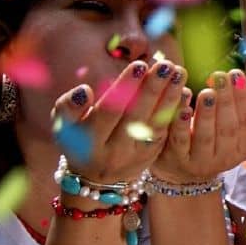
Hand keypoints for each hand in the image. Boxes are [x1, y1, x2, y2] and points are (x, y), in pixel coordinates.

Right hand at [51, 58, 183, 183]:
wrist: (96, 179)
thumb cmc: (78, 140)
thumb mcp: (63, 126)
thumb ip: (68, 107)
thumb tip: (85, 90)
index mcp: (90, 142)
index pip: (110, 111)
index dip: (125, 88)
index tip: (139, 65)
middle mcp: (115, 151)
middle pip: (136, 116)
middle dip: (152, 89)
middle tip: (165, 66)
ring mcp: (136, 156)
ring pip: (155, 124)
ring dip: (169, 97)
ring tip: (178, 73)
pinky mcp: (152, 156)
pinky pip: (165, 132)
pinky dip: (175, 112)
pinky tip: (183, 91)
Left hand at [151, 69, 245, 182]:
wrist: (184, 170)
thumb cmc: (213, 140)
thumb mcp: (234, 132)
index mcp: (243, 149)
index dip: (243, 99)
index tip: (237, 76)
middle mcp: (225, 159)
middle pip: (228, 129)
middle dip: (226, 101)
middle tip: (221, 77)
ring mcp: (201, 162)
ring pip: (205, 136)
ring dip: (207, 113)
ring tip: (207, 91)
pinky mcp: (178, 159)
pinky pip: (180, 141)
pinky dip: (182, 124)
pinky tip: (182, 108)